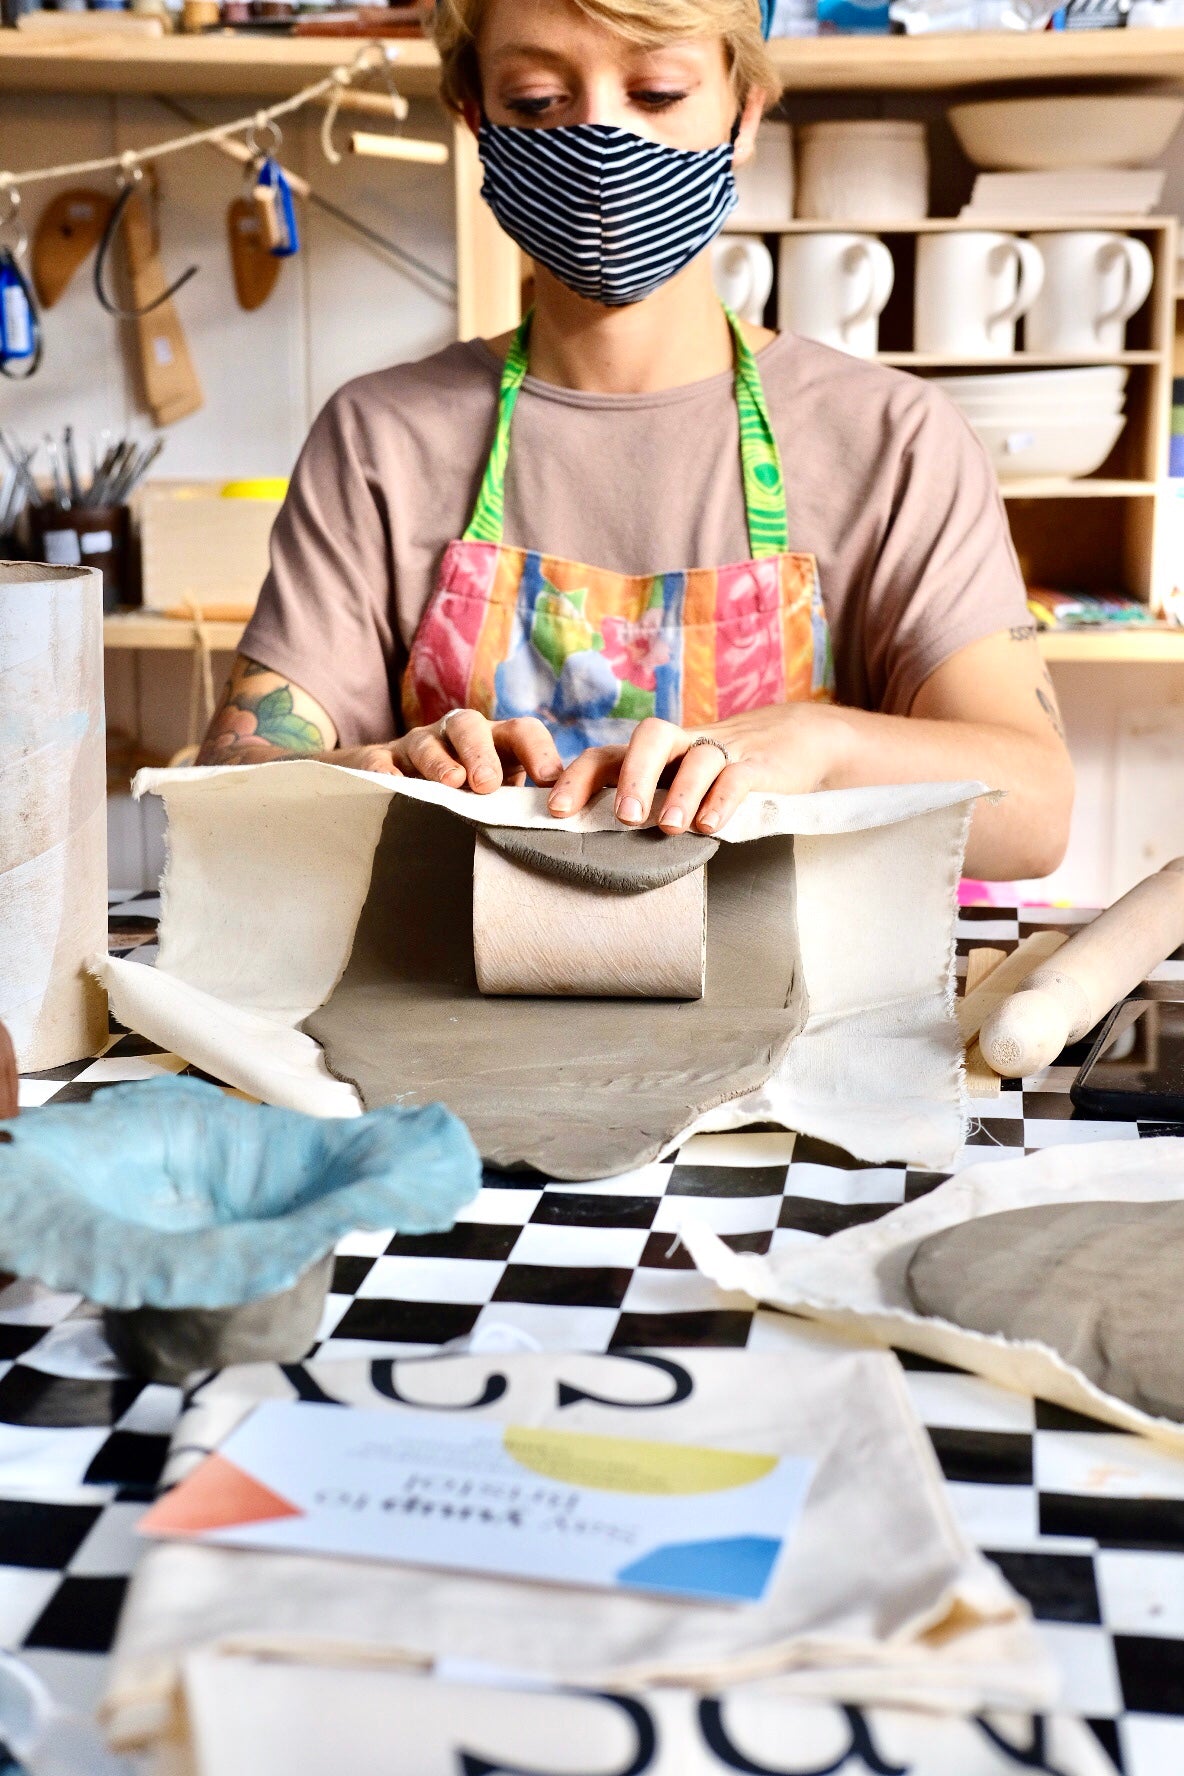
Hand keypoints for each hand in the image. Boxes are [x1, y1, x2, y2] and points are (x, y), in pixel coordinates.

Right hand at [331, 712, 562, 793]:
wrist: (401, 785)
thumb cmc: (468, 797)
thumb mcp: (500, 796)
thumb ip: (525, 805)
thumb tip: (565, 833)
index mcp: (495, 741)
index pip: (523, 732)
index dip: (539, 752)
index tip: (549, 781)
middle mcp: (456, 736)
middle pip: (470, 727)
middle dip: (480, 753)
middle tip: (488, 784)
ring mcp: (418, 746)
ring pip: (426, 741)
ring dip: (439, 760)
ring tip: (451, 783)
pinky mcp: (383, 761)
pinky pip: (379, 760)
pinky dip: (385, 769)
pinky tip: (391, 782)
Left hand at [547, 705, 849, 834]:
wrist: (797, 742)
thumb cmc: (718, 778)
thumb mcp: (676, 788)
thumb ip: (642, 812)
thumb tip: (589, 858)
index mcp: (653, 755)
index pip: (606, 754)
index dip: (578, 778)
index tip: (556, 811)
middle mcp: (681, 746)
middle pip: (651, 737)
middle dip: (633, 775)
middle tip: (624, 818)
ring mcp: (722, 751)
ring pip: (698, 756)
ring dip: (680, 791)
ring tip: (670, 828)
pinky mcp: (759, 765)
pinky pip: (738, 775)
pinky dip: (722, 798)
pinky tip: (711, 826)